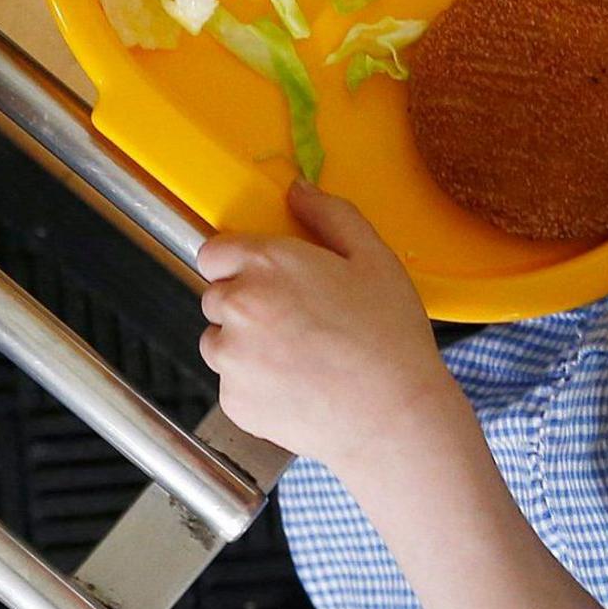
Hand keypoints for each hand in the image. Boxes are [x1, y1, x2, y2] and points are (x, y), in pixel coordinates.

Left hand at [197, 186, 461, 466]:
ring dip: (246, 346)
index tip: (264, 278)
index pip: (213, 252)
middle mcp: (237, 307)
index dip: (239, 263)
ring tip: (300, 358)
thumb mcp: (374, 259)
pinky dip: (256, 386)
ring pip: (220, 343)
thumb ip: (330, 215)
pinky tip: (298, 386)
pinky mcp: (233, 401)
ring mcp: (231, 357)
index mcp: (266, 264)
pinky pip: (232, 385)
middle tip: (297, 322)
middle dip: (247, 304)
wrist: (394, 418)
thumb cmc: (389, 338)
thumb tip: (298, 189)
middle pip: (217, 297)